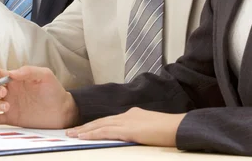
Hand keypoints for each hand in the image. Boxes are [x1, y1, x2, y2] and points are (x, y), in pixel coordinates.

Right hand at [0, 66, 78, 128]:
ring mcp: (10, 105)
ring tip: (7, 106)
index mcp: (16, 79)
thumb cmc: (54, 90)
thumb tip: (12, 73)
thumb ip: (29, 71)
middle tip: (4, 92)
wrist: (62, 111)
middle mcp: (11, 92)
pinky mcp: (11, 118)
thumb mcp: (45, 75)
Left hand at [66, 108, 185, 145]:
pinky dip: (93, 133)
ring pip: (100, 125)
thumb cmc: (170, 130)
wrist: (179, 127)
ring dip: (85, 130)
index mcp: (133, 114)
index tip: (84, 129)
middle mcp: (128, 115)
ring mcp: (128, 121)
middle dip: (86, 126)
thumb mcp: (150, 129)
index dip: (95, 124)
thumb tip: (131, 136)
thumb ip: (138, 130)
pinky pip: (106, 131)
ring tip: (72, 135)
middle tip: (71, 131)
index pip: (109, 120)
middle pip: (102, 121)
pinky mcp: (129, 129)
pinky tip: (84, 137)